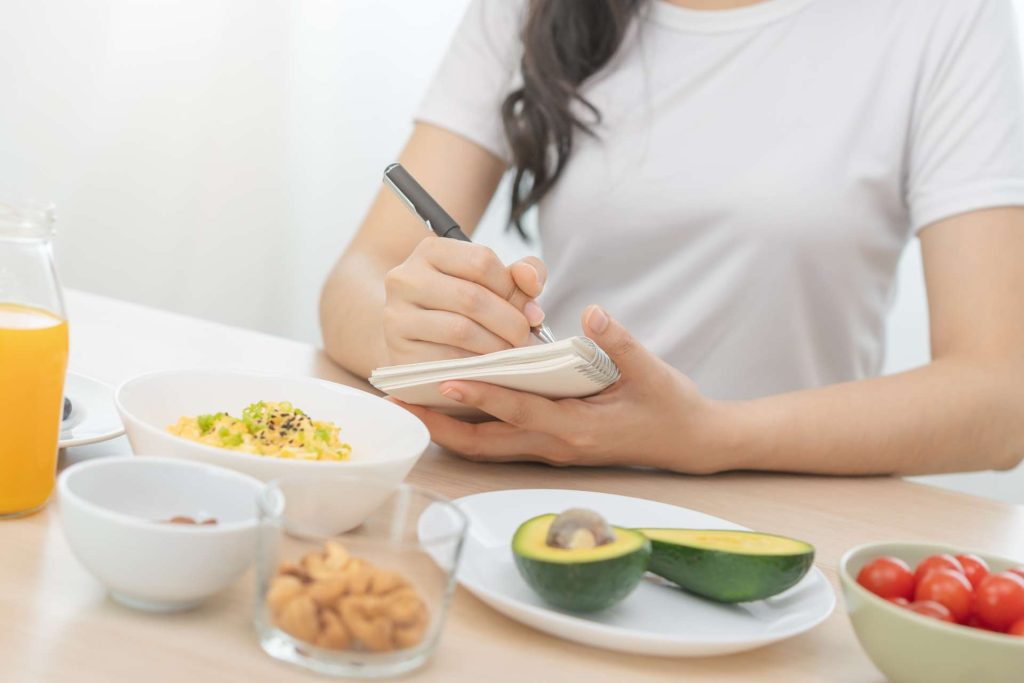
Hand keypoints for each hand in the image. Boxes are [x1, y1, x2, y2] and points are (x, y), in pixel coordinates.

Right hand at [382, 237, 546, 364]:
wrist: (420, 340)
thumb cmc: (464, 308)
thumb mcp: (494, 283)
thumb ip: (522, 274)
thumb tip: (530, 281)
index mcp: (430, 251)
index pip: (481, 261)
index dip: (512, 288)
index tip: (528, 312)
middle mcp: (405, 279)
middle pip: (471, 297)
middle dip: (510, 323)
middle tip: (527, 340)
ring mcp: (397, 316)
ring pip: (459, 330)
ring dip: (496, 347)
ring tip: (513, 354)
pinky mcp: (398, 352)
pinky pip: (446, 361)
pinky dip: (476, 367)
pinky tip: (489, 368)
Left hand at [392, 306, 727, 472]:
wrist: (690, 443)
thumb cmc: (669, 406)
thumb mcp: (651, 370)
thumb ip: (619, 342)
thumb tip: (591, 312)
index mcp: (578, 428)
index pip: (519, 411)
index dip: (480, 398)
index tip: (442, 381)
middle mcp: (556, 446)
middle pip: (485, 445)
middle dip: (439, 426)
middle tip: (399, 406)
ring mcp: (551, 451)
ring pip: (487, 448)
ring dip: (447, 430)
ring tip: (409, 407)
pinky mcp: (551, 447)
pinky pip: (500, 443)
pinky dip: (470, 428)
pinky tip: (448, 408)